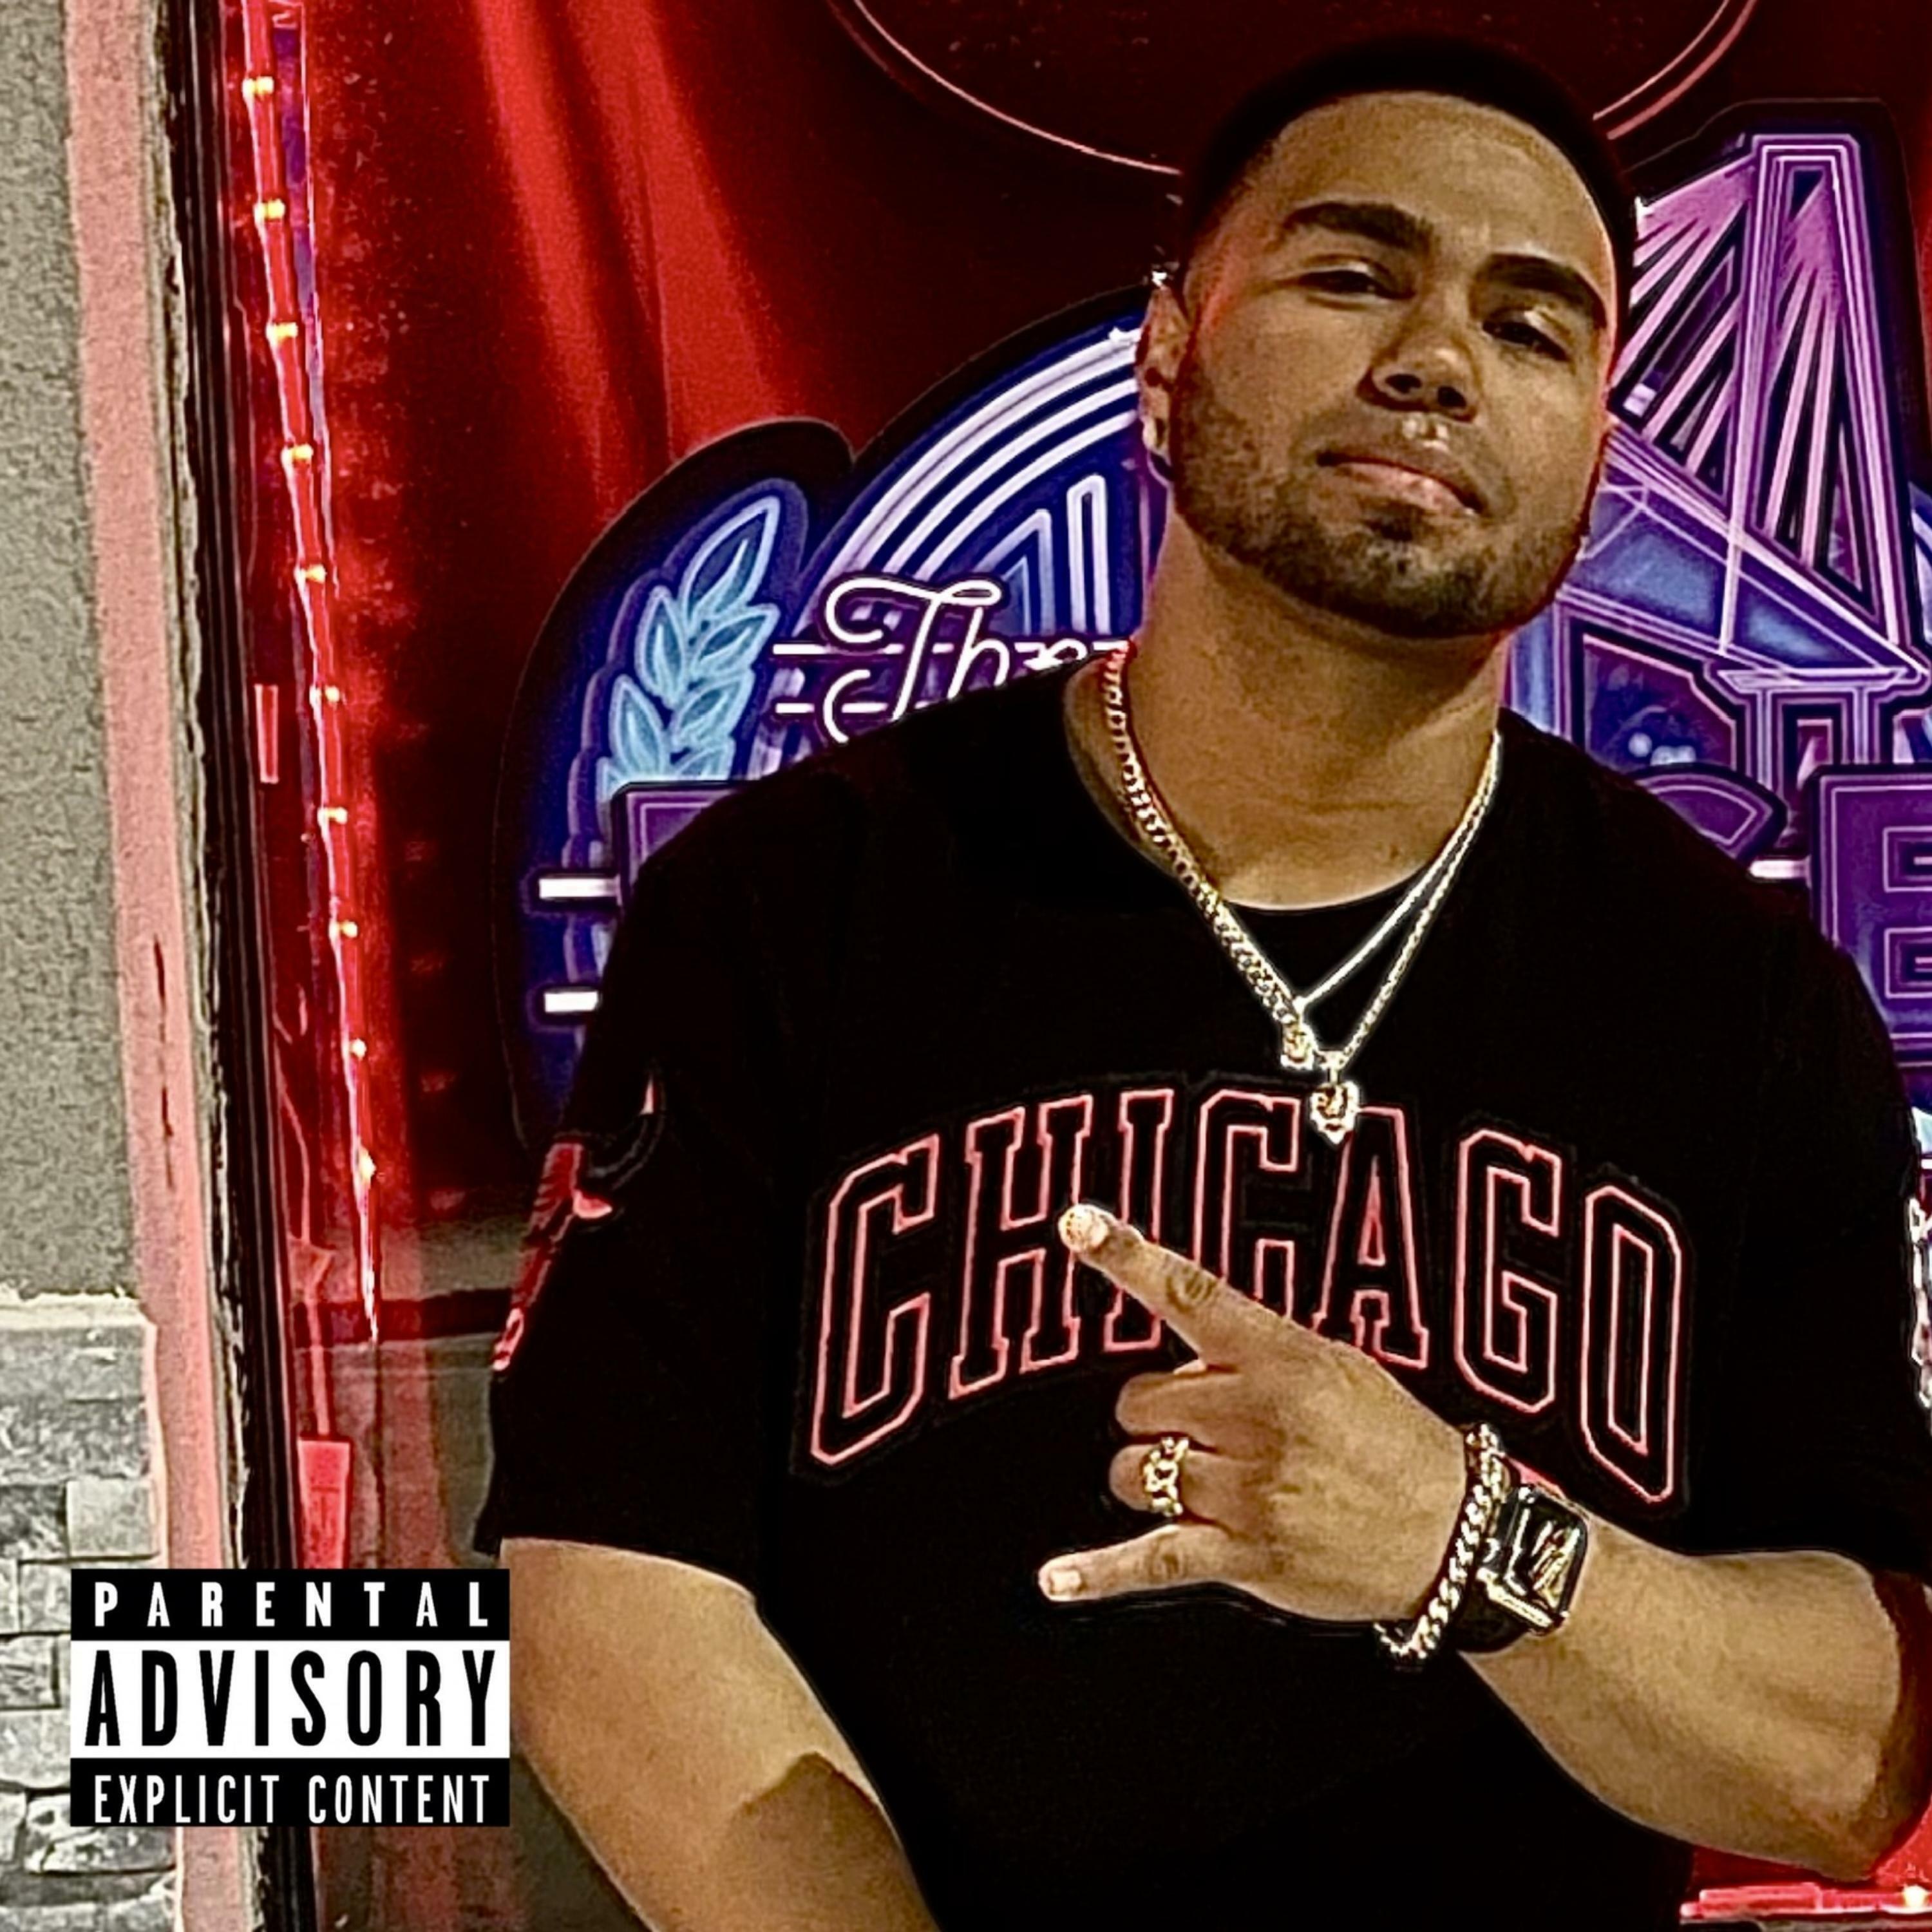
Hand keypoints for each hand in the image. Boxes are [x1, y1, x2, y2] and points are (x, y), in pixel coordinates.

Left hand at [1036, 1201, 1468, 1623]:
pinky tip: (1058, 1579)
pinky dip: (1098, 1573)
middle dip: (1159, 1415)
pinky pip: (1150, 1559)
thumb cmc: (1393, 1442)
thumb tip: (1185, 1354)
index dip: (1128, 1257)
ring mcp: (1246, 1490)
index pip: (1191, 1294)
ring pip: (1134, 1471)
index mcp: (1280, 1358)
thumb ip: (1255, 1350)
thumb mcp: (1335, 1366)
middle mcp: (1255, 1417)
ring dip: (1151, 1477)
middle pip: (1140, 1400)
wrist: (1455, 1533)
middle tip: (1207, 1431)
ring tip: (1199, 1485)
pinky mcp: (1243, 1555)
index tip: (1079, 1226)